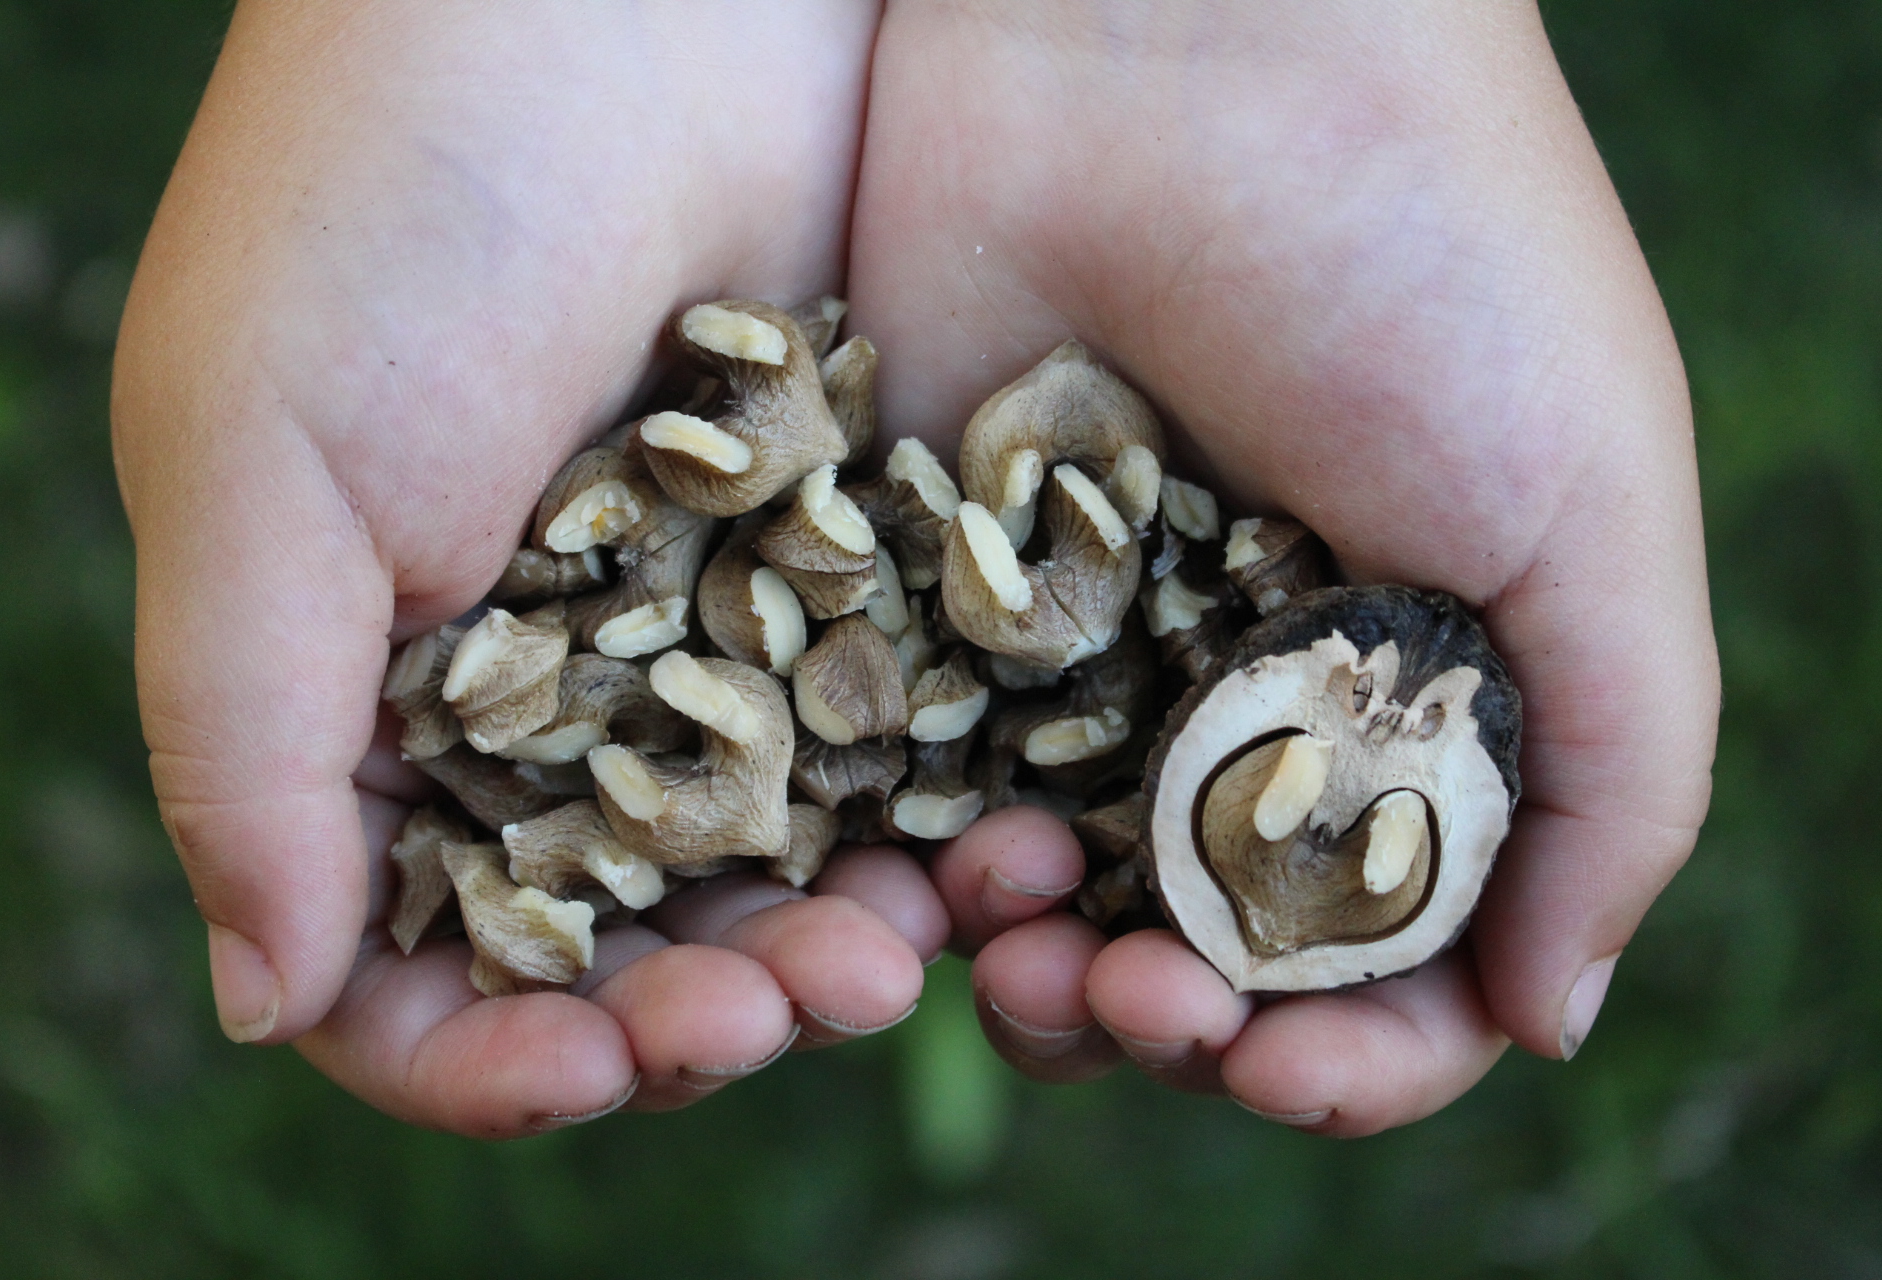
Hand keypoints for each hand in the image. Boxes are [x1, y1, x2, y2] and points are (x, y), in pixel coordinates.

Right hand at [112, 0, 945, 1134]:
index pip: (412, 957)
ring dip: (824, 938)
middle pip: (615, 939)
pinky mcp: (846, 565)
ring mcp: (704, 632)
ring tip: (897, 951)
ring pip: (770, 865)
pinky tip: (990, 851)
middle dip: (689, 1009)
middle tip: (787, 1007)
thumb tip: (267, 1000)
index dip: (484, 1052)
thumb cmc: (392, 202)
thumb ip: (246, 742)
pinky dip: (930, 818)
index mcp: (369, 695)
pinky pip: (894, 741)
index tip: (581, 1071)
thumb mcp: (256, 463)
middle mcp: (541, 689)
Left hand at [846, 0, 1718, 1133]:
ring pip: (1041, 890)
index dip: (1344, 1056)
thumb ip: (1618, 770)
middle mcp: (1238, 688)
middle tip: (1134, 1009)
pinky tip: (916, 879)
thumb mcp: (1594, 511)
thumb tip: (1555, 1015)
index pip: (1380, 955)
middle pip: (1196, 949)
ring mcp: (1075, 644)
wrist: (1180, 34)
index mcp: (1404, 695)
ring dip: (1034, 969)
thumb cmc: (1434, 254)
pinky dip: (910, 864)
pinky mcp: (930, 581)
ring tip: (1013, 950)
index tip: (1283, 1075)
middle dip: (1173, 1026)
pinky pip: (905, 777)